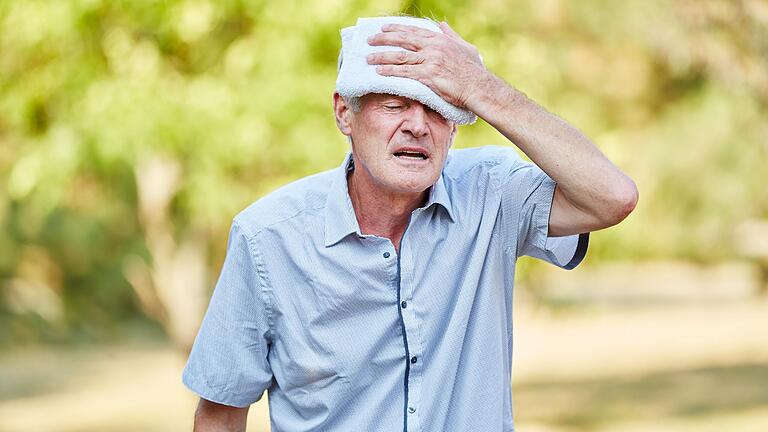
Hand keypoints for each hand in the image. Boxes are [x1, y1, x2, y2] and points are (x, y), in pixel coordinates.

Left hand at [366, 22, 490, 109]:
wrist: (479, 87)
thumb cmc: (474, 70)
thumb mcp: (465, 46)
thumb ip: (451, 35)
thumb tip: (442, 24)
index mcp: (440, 39)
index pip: (413, 31)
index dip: (397, 29)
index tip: (384, 28)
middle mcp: (432, 47)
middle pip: (402, 40)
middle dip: (383, 39)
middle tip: (369, 40)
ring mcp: (430, 61)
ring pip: (400, 56)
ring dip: (382, 56)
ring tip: (369, 58)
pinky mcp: (428, 76)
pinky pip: (404, 73)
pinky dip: (390, 72)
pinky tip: (379, 72)